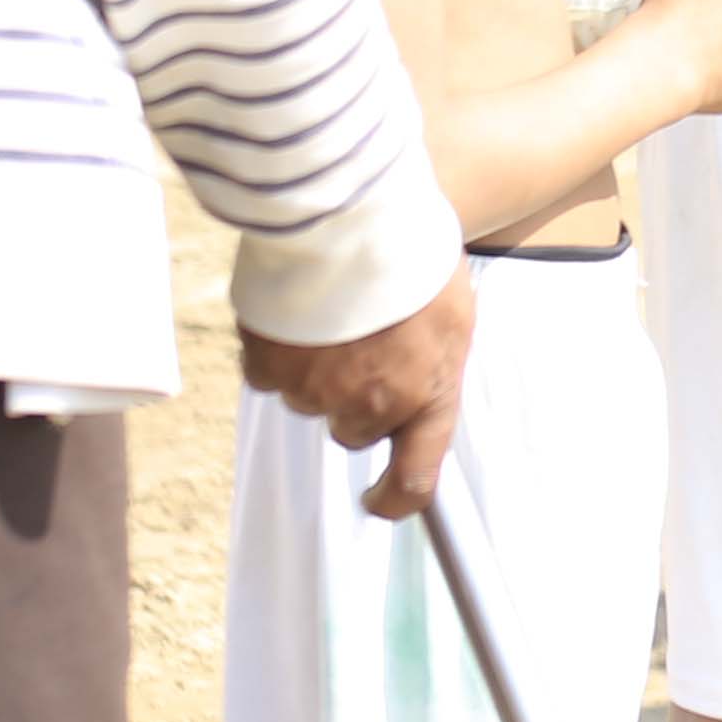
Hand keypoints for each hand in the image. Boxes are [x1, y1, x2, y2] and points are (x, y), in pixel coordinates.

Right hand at [241, 261, 476, 522]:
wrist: (353, 221)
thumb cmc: (413, 260)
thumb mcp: (453, 316)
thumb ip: (432, 366)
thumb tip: (419, 385)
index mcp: (426, 396)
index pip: (414, 479)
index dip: (397, 500)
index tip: (382, 500)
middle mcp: (369, 406)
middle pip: (354, 431)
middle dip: (359, 400)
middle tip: (368, 347)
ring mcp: (314, 392)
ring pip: (311, 400)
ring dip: (321, 370)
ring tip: (339, 317)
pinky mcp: (268, 369)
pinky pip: (270, 376)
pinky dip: (281, 353)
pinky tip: (301, 317)